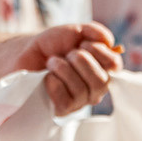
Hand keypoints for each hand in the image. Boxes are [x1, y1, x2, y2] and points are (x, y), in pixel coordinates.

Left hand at [6, 21, 122, 113]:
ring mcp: (79, 101)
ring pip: (81, 90)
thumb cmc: (52, 45)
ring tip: (52, 62)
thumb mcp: (74, 31)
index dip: (100, 53)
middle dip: (82, 61)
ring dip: (63, 69)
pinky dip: (54, 83)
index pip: (115, 66)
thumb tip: (109, 41)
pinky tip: (47, 77)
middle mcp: (94, 87)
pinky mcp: (62, 109)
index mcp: (101, 68)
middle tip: (68, 54)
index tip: (83, 43)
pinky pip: (65, 100)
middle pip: (101, 81)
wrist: (26, 54)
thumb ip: (94, 31)